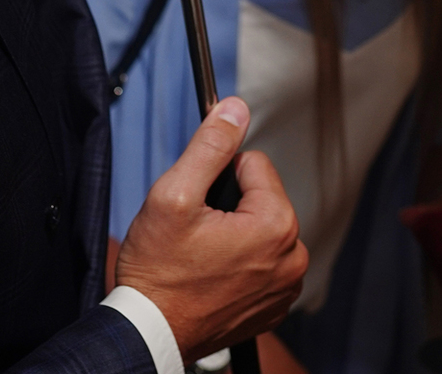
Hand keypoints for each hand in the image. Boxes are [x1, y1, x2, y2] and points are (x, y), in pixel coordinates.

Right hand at [116, 98, 307, 359]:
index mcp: (276, 225)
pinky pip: (262, 262)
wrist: (149, 332)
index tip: (199, 204)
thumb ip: (210, 146)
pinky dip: (239, 265)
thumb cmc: (158, 274)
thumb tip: (235, 109)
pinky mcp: (274, 305)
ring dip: (234, 236)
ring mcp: (285, 285)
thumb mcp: (174, 195)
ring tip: (201, 258)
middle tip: (195, 235)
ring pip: (260, 229)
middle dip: (228, 207)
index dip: (218, 176)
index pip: (254, 164)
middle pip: (261, 197)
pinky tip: (212, 277)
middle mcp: (292, 257)